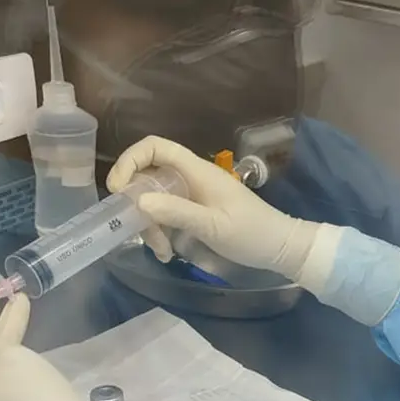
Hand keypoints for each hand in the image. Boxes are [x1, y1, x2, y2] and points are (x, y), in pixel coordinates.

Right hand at [107, 135, 317, 278]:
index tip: (118, 189)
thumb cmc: (252, 234)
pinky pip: (167, 214)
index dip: (130, 160)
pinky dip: (161, 231)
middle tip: (139, 231)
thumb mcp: (213, 227)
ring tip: (161, 251)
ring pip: (155, 199)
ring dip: (150, 224)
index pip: (155, 147)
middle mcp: (191, 177)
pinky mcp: (195, 211)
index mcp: (197, 171)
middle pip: (149, 176)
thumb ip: (178, 213)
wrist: (281, 248)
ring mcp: (193, 194)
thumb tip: (139, 201)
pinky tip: (167, 253)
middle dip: (138, 204)